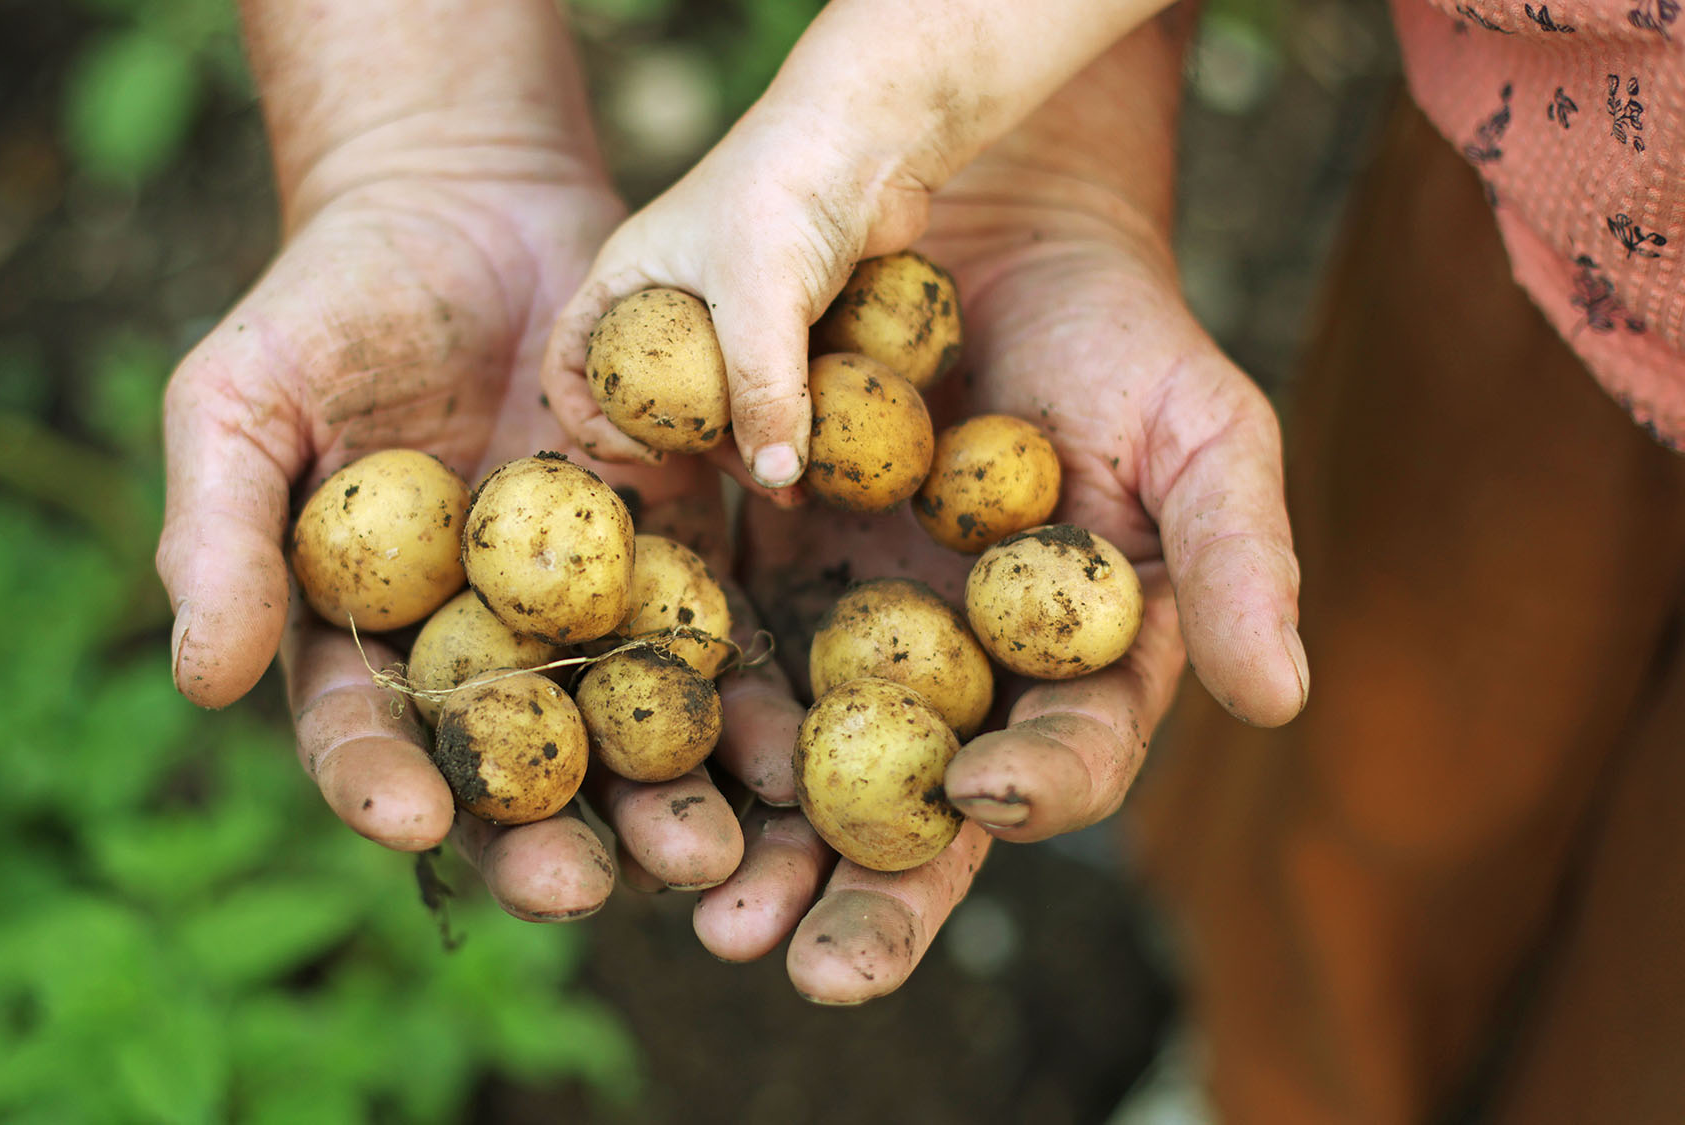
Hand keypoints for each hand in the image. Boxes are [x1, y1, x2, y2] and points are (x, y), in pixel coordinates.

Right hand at [156, 163, 770, 918]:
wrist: (469, 204)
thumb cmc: (328, 300)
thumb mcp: (242, 399)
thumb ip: (216, 534)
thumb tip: (198, 683)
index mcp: (357, 640)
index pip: (359, 737)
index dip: (379, 785)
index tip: (414, 821)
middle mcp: (473, 654)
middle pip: (506, 775)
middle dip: (544, 841)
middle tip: (588, 887)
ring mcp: (579, 617)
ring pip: (620, 738)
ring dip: (662, 804)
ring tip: (710, 852)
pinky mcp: (672, 562)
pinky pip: (710, 645)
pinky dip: (745, 706)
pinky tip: (785, 752)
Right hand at [537, 0, 1171, 493]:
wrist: (873, 134)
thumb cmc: (788, 192)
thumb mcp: (760, 298)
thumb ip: (762, 392)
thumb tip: (776, 481)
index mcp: (627, 280)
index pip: (570, 366)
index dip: (588, 421)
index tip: (645, 453)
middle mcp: (669, 297)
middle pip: (651, 396)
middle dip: (687, 449)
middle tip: (735, 479)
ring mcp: (731, 308)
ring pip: (720, 400)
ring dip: (749, 448)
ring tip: (791, 487)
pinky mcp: (789, 317)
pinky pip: (774, 386)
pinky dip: (790, 424)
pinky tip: (817, 459)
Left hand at [692, 21, 1306, 1001]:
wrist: (993, 238)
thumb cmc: (1120, 337)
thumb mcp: (1203, 434)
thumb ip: (1240, 561)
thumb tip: (1281, 701)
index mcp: (1061, 675)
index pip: (1054, 763)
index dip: (1031, 787)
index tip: (982, 788)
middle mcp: (947, 684)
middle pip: (909, 817)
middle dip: (866, 898)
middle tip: (815, 968)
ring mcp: (842, 639)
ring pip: (794, 773)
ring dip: (751, 850)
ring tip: (707, 916)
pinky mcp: (749, 579)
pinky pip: (705, 664)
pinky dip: (675, 723)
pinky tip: (636, 770)